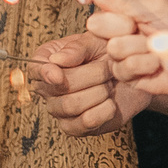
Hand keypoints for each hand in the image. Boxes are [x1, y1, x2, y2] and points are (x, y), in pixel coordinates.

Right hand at [28, 31, 151, 134]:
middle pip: (58, 88)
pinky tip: (111, 102)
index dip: (44, 73)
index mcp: (48, 61)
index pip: (35, 69)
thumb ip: (76, 48)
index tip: (58, 74)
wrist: (132, 74)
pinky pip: (84, 123)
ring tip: (109, 84)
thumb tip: (56, 61)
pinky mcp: (76, 127)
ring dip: (98, 92)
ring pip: (71, 105)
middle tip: (107, 68)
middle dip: (90, 76)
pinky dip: (103, 111)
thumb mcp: (96, 41)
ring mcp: (60, 110)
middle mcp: (48, 88)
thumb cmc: (110, 52)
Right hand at [81, 0, 167, 103]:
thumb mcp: (158, 8)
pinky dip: (145, 64)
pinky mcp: (127, 76)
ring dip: (140, 47)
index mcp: (123, 6)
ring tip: (157, 48)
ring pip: (113, 47)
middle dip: (121, 24)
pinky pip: (124, 68)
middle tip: (140, 27)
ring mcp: (120, 53)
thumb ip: (125, 2)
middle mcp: (117, 29)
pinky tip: (157, 64)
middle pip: (96, 23)